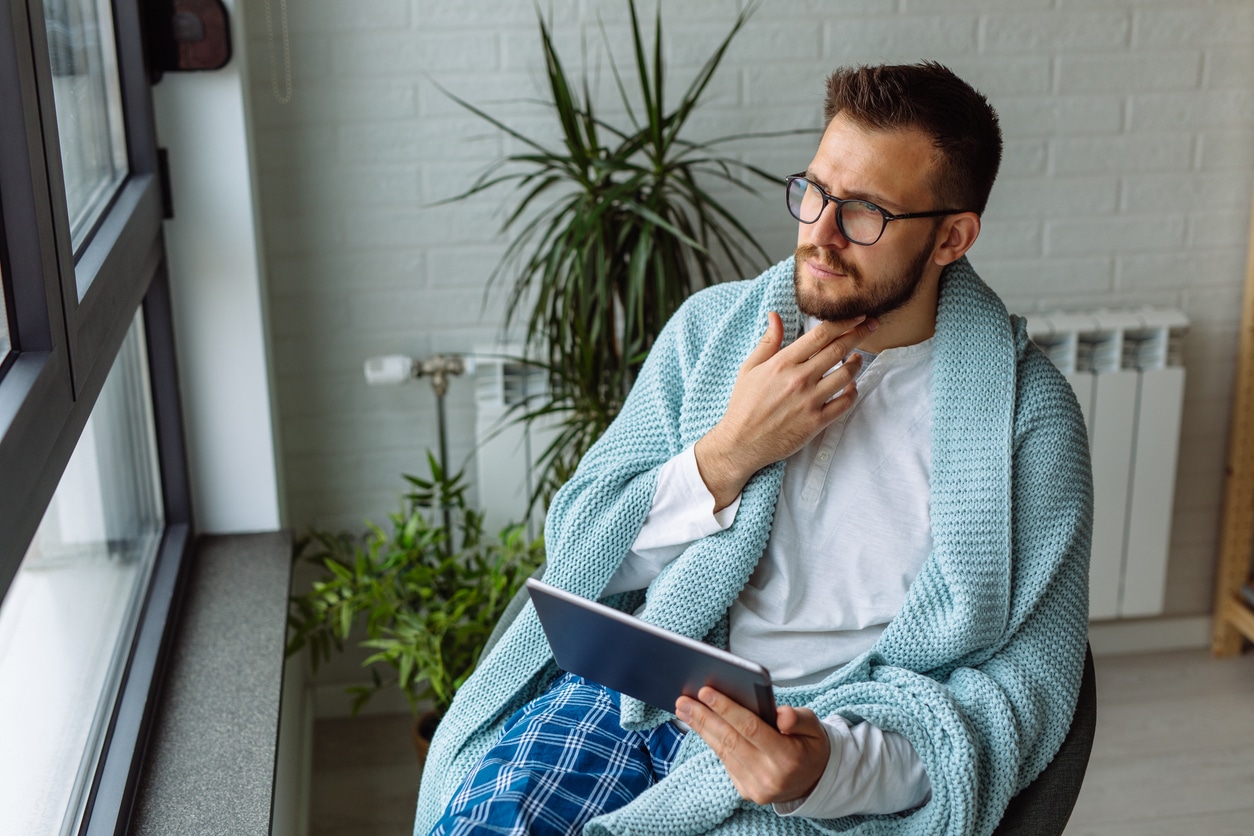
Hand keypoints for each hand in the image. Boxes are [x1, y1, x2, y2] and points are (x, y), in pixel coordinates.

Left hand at [676, 687, 830, 805]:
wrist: (814, 780)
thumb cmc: (810, 745)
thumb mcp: (814, 727)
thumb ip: (798, 718)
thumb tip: (781, 715)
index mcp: (788, 757)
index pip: (751, 729)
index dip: (727, 709)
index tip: (706, 691)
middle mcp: (770, 776)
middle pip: (729, 740)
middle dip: (704, 717)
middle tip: (683, 699)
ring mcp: (756, 788)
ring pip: (722, 751)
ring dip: (701, 728)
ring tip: (684, 708)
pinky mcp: (746, 792)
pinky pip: (725, 761)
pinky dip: (711, 740)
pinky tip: (699, 724)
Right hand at [694, 312, 877, 508]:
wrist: (741, 442)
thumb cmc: (744, 404)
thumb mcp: (749, 368)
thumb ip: (768, 341)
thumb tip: (775, 315)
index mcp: (783, 363)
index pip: (821, 335)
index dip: (844, 322)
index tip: (858, 315)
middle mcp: (799, 379)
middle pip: (838, 349)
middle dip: (860, 333)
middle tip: (872, 325)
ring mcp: (810, 401)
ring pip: (846, 375)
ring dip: (857, 363)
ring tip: (857, 358)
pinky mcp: (817, 422)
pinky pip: (845, 403)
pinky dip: (853, 392)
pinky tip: (851, 386)